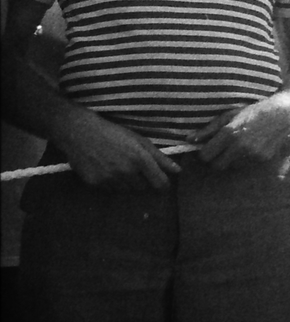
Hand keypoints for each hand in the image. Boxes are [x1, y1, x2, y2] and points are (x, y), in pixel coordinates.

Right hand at [57, 110, 182, 189]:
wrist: (80, 132)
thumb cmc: (113, 133)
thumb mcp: (140, 141)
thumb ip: (160, 158)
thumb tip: (177, 171)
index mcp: (140, 159)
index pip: (160, 183)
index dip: (164, 186)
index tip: (163, 184)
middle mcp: (126, 171)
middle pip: (143, 188)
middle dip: (143, 181)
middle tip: (135, 168)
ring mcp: (110, 179)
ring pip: (128, 190)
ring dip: (128, 183)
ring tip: (120, 167)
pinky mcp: (95, 183)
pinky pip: (111, 190)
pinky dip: (113, 184)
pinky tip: (107, 170)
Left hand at [193, 93, 289, 169]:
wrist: (283, 114)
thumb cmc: (254, 111)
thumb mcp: (229, 115)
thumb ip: (208, 129)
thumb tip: (189, 140)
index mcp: (229, 134)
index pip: (205, 156)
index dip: (204, 153)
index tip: (207, 148)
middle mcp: (240, 147)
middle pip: (216, 165)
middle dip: (215, 159)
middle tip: (220, 150)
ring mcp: (252, 155)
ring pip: (231, 166)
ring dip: (230, 159)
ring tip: (237, 146)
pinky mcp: (262, 159)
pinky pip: (245, 164)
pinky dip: (244, 159)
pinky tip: (250, 147)